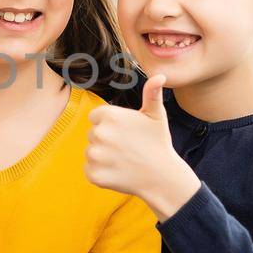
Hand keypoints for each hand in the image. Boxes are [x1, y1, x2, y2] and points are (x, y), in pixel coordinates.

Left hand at [85, 74, 200, 220]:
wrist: (162, 177)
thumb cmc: (159, 143)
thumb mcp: (156, 115)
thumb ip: (151, 93)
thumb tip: (160, 75)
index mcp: (109, 115)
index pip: (95, 117)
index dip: (110, 125)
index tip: (125, 133)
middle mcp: (99, 134)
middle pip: (93, 135)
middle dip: (106, 141)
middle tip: (127, 148)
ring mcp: (95, 156)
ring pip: (91, 153)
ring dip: (103, 157)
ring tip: (124, 160)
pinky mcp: (94, 175)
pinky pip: (90, 170)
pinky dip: (101, 173)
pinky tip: (118, 173)